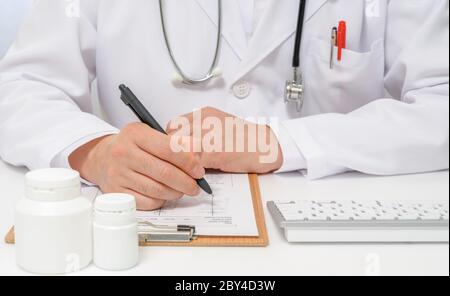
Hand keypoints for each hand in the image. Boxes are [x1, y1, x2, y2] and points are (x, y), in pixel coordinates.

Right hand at [69, 123, 204, 209]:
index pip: (169, 149)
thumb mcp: (150, 135)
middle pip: (165, 172)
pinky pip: (147, 201)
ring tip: (182, 190)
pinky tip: (165, 194)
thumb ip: (173, 143)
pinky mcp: (116, 191)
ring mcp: (118, 173)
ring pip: (157, 190)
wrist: (102, 157)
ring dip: (176, 192)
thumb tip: (198, 155)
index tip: (198, 170)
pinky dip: (161, 200)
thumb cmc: (132, 146)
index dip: (189, 162)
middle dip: (186, 182)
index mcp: (135, 134)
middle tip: (195, 185)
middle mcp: (124, 153)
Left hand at [167, 107, 282, 173]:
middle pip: (173, 139)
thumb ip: (199, 131)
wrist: (265, 145)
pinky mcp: (214, 152)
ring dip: (183, 163)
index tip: (175, 151)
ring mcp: (208, 135)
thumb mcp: (218, 126)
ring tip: (191, 170)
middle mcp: (204, 121)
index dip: (171, 141)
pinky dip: (193, 172)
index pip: (173, 126)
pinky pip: (193, 164)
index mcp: (204, 114)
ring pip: (181, 152)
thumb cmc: (244, 138)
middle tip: (181, 163)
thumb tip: (178, 145)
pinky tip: (201, 174)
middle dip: (175, 153)